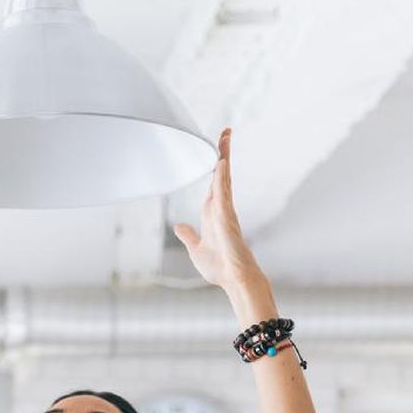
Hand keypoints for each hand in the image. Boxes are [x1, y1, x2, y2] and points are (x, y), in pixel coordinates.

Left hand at [172, 128, 265, 294]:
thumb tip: (179, 226)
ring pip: (224, 179)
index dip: (215, 165)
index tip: (216, 149)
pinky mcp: (227, 219)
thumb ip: (189, 235)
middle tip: (226, 132)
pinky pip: (224, 194)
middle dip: (223, 153)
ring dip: (223, 158)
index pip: (214, 182)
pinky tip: (220, 163)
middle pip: (222, 174)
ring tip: (225, 137)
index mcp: (213, 212)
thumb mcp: (196, 248)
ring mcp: (225, 211)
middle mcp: (221, 208)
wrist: (233, 280)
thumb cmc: (220, 266)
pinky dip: (221, 178)